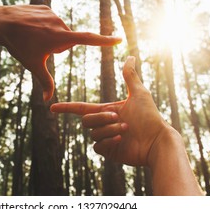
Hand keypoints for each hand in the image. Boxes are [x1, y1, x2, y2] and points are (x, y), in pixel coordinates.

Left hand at [0, 5, 121, 100]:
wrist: (0, 22)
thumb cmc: (18, 46)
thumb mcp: (33, 65)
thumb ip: (45, 82)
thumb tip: (48, 100)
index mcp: (60, 38)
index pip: (89, 40)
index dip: (105, 41)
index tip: (119, 39)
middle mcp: (60, 23)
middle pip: (67, 40)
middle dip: (58, 46)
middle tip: (39, 47)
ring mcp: (52, 13)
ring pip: (58, 30)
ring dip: (50, 35)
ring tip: (32, 36)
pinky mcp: (44, 7)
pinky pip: (50, 20)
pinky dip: (43, 26)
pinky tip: (29, 27)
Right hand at [51, 56, 170, 166]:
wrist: (157, 140)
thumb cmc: (150, 116)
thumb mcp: (139, 93)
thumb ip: (130, 75)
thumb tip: (130, 56)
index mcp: (107, 111)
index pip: (81, 108)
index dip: (67, 108)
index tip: (52, 107)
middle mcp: (104, 124)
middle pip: (86, 121)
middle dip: (102, 118)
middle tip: (119, 118)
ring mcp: (106, 139)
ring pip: (93, 133)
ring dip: (110, 130)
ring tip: (127, 130)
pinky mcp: (109, 152)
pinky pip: (97, 146)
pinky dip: (109, 141)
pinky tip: (122, 140)